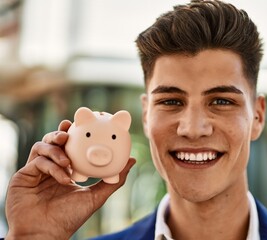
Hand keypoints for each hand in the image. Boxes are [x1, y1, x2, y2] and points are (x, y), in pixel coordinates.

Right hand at [5, 120, 135, 239]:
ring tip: (68, 161)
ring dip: (56, 150)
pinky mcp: (24, 176)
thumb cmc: (70, 218)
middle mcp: (49, 168)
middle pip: (51, 142)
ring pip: (41, 147)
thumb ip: (114, 180)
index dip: (72, 134)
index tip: (81, 125)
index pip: (67, 147)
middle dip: (60, 134)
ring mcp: (35, 172)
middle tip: (68, 132)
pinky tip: (64, 177)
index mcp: (64, 170)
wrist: (46, 234)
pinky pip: (37, 161)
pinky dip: (52, 166)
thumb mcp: (96, 196)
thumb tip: (132, 160)